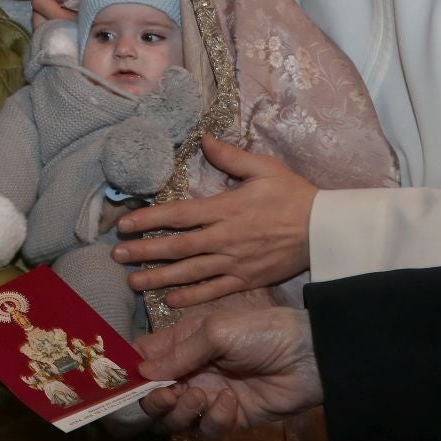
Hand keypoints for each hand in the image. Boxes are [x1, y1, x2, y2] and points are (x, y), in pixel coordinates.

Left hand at [111, 136, 315, 306]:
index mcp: (226, 209)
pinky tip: (170, 301)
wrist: (325, 229)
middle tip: (116, 255)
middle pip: (177, 246)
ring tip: (132, 282)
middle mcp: (225, 238)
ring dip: (159, 278)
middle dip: (144, 251)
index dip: (149, 220)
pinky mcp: (246, 279)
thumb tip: (203, 139)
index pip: (179, 215)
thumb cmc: (294, 195)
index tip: (125, 224)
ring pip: (190, 272)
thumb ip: (231, 156)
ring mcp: (235, 262)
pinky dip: (192, 297)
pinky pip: (214, 290)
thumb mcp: (264, 168)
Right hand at [134, 307, 322, 436]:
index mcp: (182, 345)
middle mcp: (190, 373)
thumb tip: (140, 372)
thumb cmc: (260, 332)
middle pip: (152, 397)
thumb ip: (178, 353)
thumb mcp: (215, 332)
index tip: (119, 380)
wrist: (308, 358)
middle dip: (152, 399)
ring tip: (199, 396)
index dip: (129, 371)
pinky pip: (207, 429)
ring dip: (180, 411)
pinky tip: (230, 402)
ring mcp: (208, 398)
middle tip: (167, 395)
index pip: (143, 359)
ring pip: (174, 419)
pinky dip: (213, 418)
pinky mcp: (229, 420)